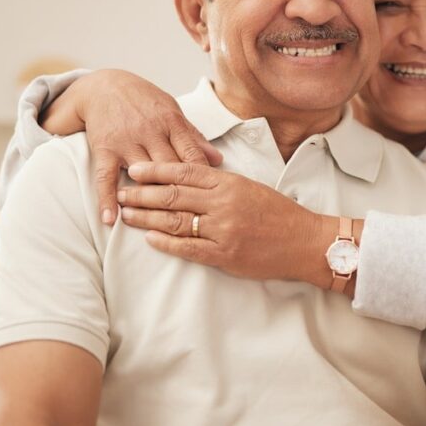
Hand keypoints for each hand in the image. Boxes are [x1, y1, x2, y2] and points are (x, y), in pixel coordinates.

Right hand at [42, 69, 222, 224]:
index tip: (214, 200)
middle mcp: (151, 132)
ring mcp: (127, 141)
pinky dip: (107, 199)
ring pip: (142, 175)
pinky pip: (105, 177)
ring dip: (150, 200)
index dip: (204, 179)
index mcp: (172, 122)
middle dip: (182, 193)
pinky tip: (111, 219)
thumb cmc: (144, 101)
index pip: (192, 155)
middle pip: (171, 169)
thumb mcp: (172, 111)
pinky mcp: (104, 148)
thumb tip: (218, 160)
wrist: (103, 86)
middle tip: (194, 219)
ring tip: (158, 224)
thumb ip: (193, 138)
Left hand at [118, 162, 330, 283]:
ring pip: (176, 221)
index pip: (183, 171)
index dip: (155, 170)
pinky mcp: (225, 255)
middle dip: (142, 194)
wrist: (304, 241)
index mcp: (228, 183)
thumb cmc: (277, 213)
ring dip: (147, 218)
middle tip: (120, 193)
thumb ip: (217, 183)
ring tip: (127, 215)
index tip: (135, 170)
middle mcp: (223, 204)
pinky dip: (167, 243)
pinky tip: (150, 239)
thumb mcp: (248, 187)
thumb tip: (185, 177)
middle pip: (173, 195)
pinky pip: (189, 248)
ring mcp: (223, 230)